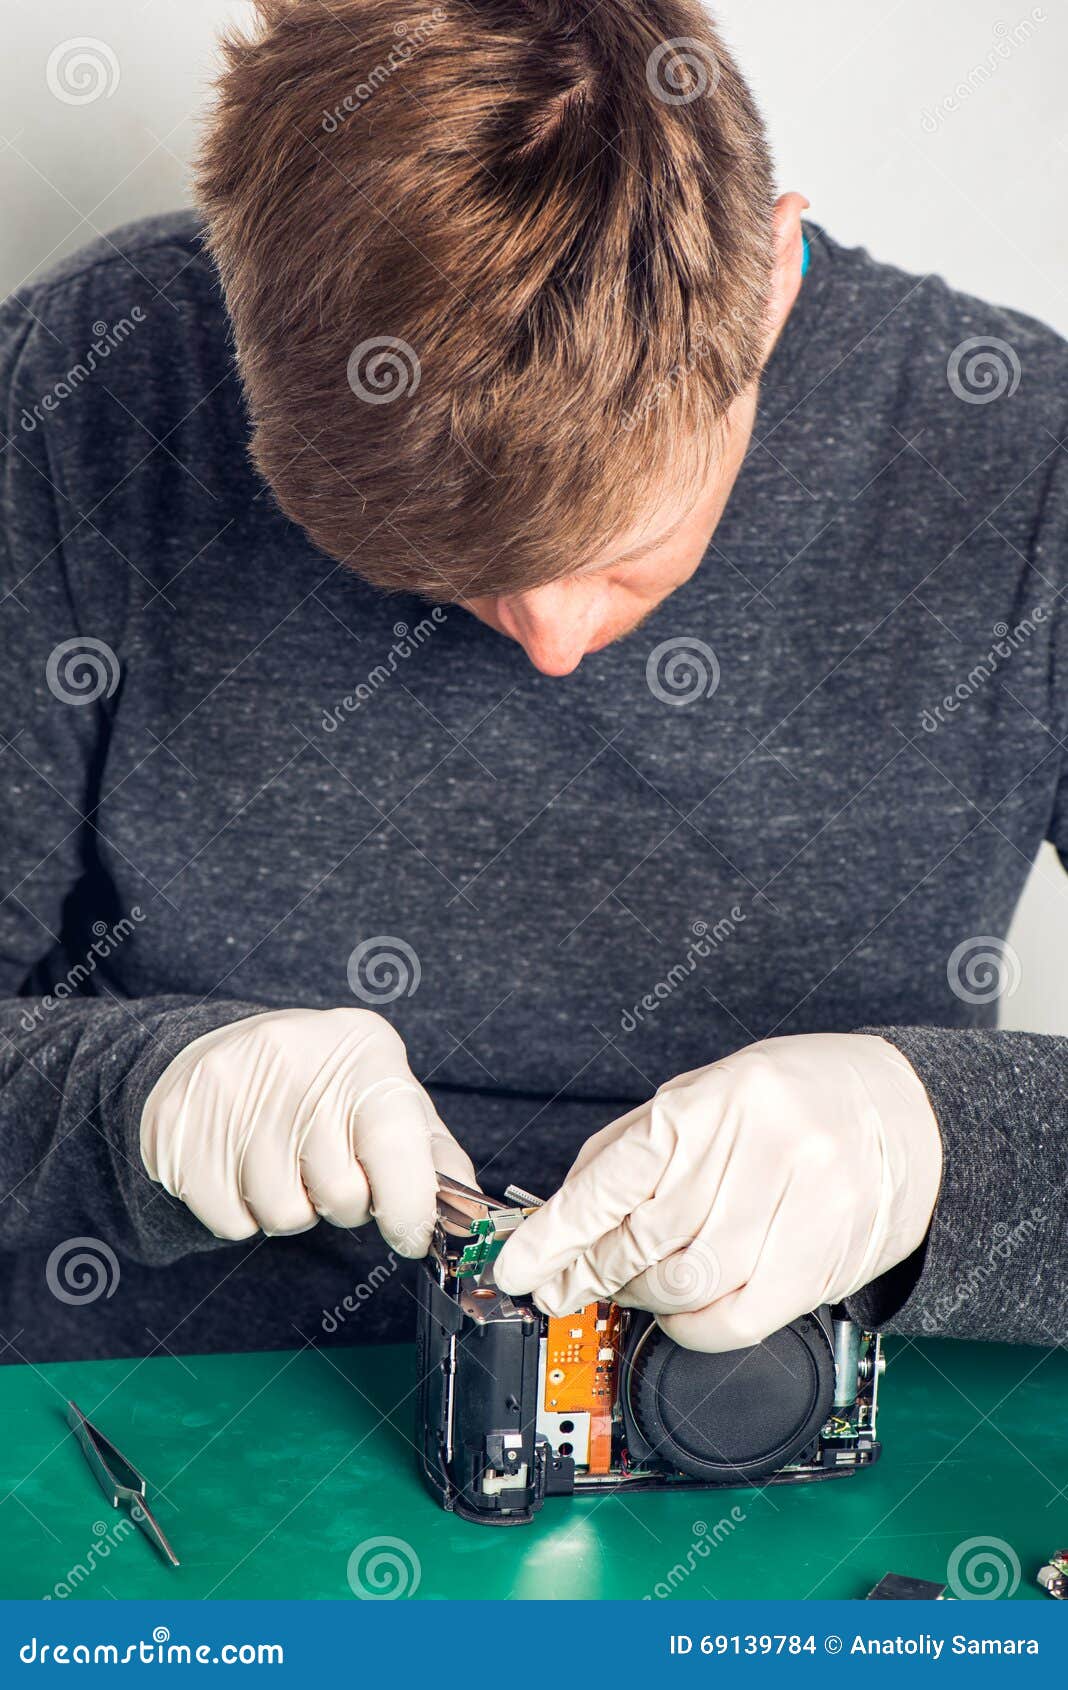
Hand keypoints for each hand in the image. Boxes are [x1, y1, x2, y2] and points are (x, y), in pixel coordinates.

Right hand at [140, 1007, 473, 1254]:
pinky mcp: (181, 1125)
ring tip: (285, 1166)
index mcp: (362, 1049)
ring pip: (284, 1214)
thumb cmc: (321, 1086)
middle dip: (342, 1202)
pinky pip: (231, 1221)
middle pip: (341, 1192)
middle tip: (326, 1171)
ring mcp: (231, 1087)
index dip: (409, 1204)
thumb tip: (469, 1210)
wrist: (217, 1052)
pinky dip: (243, 1215)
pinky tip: (242, 1170)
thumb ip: (430, 1152)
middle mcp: (296, 1056)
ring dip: (291, 1210)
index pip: (396, 1141)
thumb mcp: (384, 1095)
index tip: (410, 1234)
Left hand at [494, 1033, 942, 1350]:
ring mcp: (797, 1202)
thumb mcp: (707, 1094)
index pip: (614, 1178)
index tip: (520, 1267)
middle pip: (644, 1238)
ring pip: (687, 1283)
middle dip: (591, 1271)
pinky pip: (737, 1317)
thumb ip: (635, 1151)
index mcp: (713, 1099)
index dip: (555, 1232)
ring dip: (643, 1299)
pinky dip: (695, 1328)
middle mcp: (756, 1145)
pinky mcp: (824, 1255)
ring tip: (630, 1290)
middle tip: (568, 1284)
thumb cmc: (794, 1101)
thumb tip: (562, 1216)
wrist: (908, 1113)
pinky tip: (683, 1313)